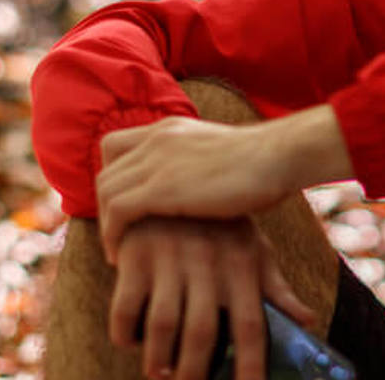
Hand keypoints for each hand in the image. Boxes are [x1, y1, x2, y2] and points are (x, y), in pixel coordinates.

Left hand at [96, 105, 351, 260]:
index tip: (123, 207)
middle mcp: (156, 139)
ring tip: (118, 250)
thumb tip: (197, 188)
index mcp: (169, 129)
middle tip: (118, 236)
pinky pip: (117, 211)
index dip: (113, 178)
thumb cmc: (264, 164)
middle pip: (106, 172)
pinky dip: (112, 235)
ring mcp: (157, 161)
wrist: (279, 157)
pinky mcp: (162, 188)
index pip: (115, 146)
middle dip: (105, 208)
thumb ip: (197, 165)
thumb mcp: (219, 155)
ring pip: (106, 192)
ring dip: (106, 225)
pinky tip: (121, 256)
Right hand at [110, 217, 318, 379]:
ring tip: (160, 375)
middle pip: (203, 333)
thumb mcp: (253, 248)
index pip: (251, 326)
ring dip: (159, 359)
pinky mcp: (136, 254)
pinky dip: (125, 331)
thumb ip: (275, 287)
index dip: (250, 365)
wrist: (174, 169)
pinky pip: (126, 305)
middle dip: (195, 371)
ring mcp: (169, 258)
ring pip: (163, 324)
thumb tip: (306, 321)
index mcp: (241, 266)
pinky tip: (131, 341)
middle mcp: (207, 264)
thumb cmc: (221, 223)